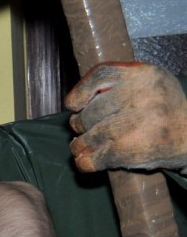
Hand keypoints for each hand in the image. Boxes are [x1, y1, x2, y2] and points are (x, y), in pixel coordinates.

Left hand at [65, 61, 186, 172]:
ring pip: (88, 135)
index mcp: (144, 74)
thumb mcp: (148, 85)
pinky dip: (84, 162)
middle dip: (81, 123)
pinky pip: (92, 158)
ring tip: (84, 145)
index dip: (80, 91)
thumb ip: (117, 84)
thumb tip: (73, 102)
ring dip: (80, 144)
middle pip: (90, 110)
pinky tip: (87, 160)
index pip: (100, 75)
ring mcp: (136, 124)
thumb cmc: (162, 111)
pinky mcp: (130, 150)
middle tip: (86, 129)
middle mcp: (141, 96)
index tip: (73, 104)